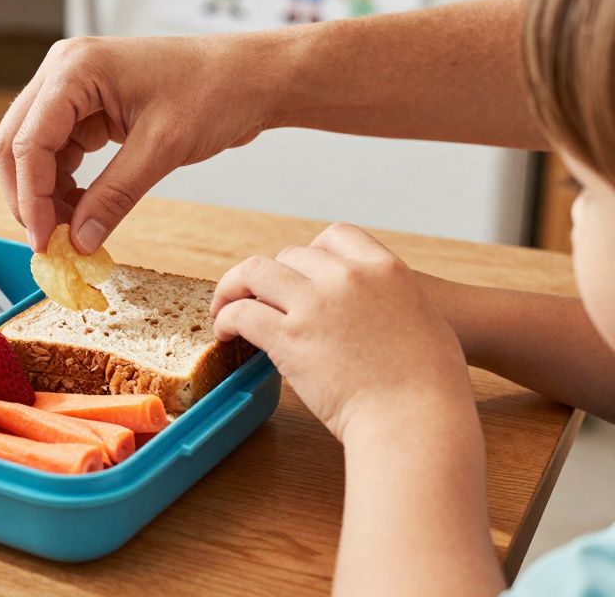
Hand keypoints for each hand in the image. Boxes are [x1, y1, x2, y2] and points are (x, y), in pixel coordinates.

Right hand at [0, 36, 275, 252]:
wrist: (253, 76)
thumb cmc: (217, 90)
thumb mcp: (162, 149)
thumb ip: (114, 196)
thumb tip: (79, 242)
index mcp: (75, 68)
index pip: (29, 141)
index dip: (31, 198)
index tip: (45, 242)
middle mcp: (63, 71)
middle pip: (17, 143)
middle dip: (29, 197)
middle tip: (50, 243)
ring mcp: (73, 87)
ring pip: (33, 150)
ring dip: (45, 194)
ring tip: (72, 232)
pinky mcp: (87, 106)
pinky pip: (59, 151)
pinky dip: (64, 185)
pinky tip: (82, 212)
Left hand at [210, 223, 473, 441]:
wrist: (418, 420)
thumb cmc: (431, 388)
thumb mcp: (424, 321)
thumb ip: (390, 304)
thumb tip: (367, 312)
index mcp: (385, 269)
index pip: (336, 236)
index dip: (312, 253)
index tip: (302, 273)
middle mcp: (347, 277)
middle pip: (291, 256)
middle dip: (275, 277)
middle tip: (262, 299)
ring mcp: (316, 304)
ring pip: (256, 273)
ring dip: (236, 287)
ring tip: (226, 307)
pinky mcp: (289, 337)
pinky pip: (243, 313)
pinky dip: (226, 317)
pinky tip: (225, 331)